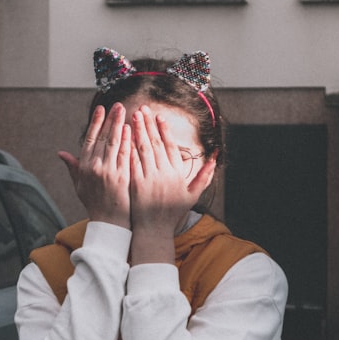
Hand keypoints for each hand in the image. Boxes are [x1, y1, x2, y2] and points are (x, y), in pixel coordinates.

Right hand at [58, 103, 131, 228]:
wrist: (108, 223)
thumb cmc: (94, 204)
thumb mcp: (79, 185)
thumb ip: (72, 167)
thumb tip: (60, 153)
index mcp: (84, 167)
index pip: (90, 139)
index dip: (95, 122)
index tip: (101, 108)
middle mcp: (95, 167)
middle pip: (103, 137)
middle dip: (110, 119)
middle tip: (117, 104)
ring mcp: (108, 172)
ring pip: (114, 143)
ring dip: (120, 125)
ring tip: (126, 111)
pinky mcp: (122, 177)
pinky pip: (125, 155)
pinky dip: (128, 141)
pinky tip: (132, 129)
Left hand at [129, 106, 214, 262]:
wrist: (153, 231)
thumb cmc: (172, 213)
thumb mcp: (192, 195)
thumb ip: (204, 176)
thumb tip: (214, 158)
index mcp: (177, 175)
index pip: (171, 147)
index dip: (165, 130)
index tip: (159, 117)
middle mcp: (164, 175)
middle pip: (156, 144)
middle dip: (148, 124)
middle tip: (143, 108)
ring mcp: (150, 179)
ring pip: (143, 149)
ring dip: (138, 131)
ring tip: (133, 116)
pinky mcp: (136, 184)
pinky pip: (132, 162)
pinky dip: (128, 147)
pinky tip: (124, 135)